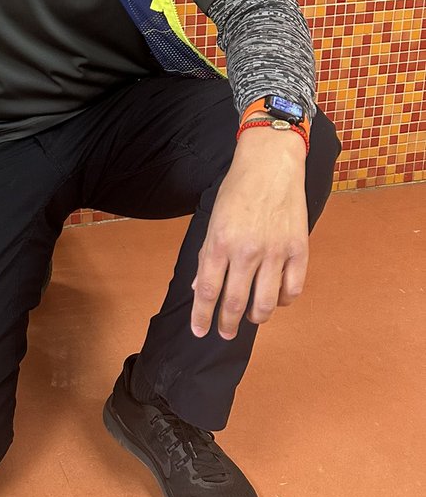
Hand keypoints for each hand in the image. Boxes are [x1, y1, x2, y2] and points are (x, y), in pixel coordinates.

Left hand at [191, 127, 308, 340]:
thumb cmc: (237, 189)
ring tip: (250, 318)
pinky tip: (276, 299)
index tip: (199, 331)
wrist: (271, 164)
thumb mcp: (213, 219)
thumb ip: (207, 254)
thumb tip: (199, 287)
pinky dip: (283, 301)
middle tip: (224, 332)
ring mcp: (275, 252)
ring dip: (256, 318)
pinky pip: (292, 290)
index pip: (207, 290)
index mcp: (220, 242)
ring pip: (266, 303)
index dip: (202, 315)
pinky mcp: (298, 250)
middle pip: (235, 302)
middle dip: (227, 323)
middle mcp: (247, 251)